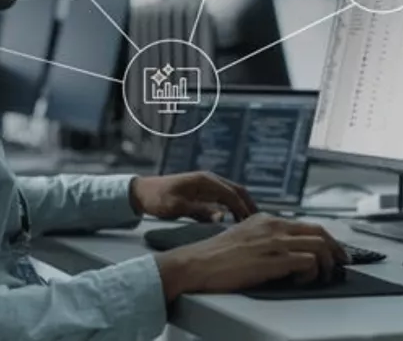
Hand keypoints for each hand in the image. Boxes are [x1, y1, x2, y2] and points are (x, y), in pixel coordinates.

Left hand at [129, 172, 256, 221]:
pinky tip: (236, 218)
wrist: (142, 192)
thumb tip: (222, 217)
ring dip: (242, 205)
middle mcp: (209, 180)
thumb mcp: (177, 207)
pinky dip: (233, 206)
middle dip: (249, 205)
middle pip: (237, 190)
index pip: (232, 194)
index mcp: (205, 181)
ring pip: (232, 193)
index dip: (243, 208)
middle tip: (259, 222)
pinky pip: (224, 197)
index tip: (252, 223)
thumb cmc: (157, 199)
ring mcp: (206, 185)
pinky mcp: (203, 191)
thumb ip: (200, 211)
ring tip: (251, 222)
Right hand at [154, 214, 349, 299]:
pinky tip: (303, 280)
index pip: (306, 225)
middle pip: (319, 232)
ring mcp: (275, 242)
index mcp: (266, 219)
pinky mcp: (274, 260)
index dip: (325, 239)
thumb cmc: (213, 256)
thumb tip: (282, 251)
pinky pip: (308, 262)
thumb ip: (263, 238)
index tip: (332, 252)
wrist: (196, 263)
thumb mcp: (242, 237)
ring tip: (324, 276)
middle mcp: (274, 226)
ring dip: (327, 264)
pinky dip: (313, 272)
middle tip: (341, 263)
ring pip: (318, 246)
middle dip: (336, 249)